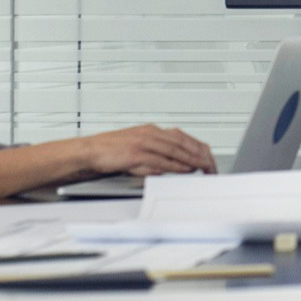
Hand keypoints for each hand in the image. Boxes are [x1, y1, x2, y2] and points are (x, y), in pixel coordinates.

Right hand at [81, 125, 216, 176]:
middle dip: (200, 153)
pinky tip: (185, 170)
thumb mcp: (137, 150)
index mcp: (151, 130)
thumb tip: (172, 166)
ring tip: (204, 167)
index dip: (197, 147)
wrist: (89, 152)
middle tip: (212, 165)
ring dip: (192, 159)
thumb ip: (156, 157)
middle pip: (183, 142)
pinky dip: (176, 165)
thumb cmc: (110, 152)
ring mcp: (143, 142)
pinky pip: (161, 160)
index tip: (208, 157)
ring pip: (175, 149)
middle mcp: (150, 133)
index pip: (182, 137)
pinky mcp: (136, 153)